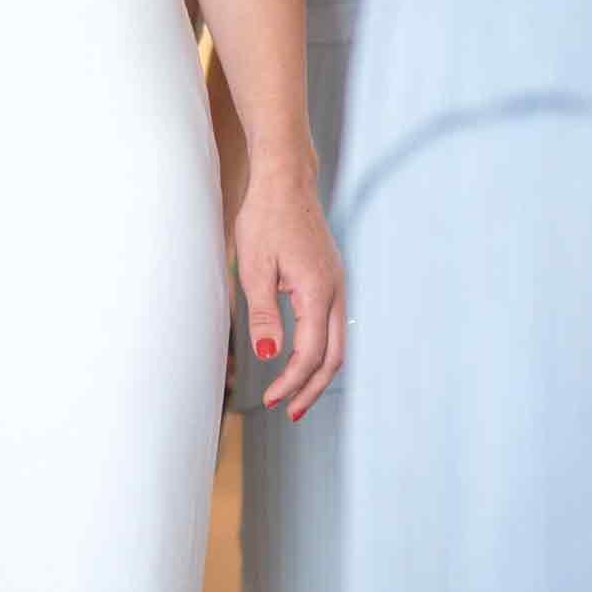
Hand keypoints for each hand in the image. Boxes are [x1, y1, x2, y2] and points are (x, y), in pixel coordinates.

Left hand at [234, 172, 344, 419]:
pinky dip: (320, 349)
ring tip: (296, 394)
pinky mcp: (330, 279)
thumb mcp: (254, 268)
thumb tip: (268, 354)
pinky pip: (332, 325)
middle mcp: (335, 290)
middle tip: (290, 410)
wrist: (285, 181)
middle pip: (333, 356)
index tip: (270, 398)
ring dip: (318, 372)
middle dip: (312, 388)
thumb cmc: (265, 218)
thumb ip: (263, 314)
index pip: (310, 352)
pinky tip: (302, 359)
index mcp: (318, 290)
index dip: (291, 380)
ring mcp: (336, 284)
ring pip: (337, 342)